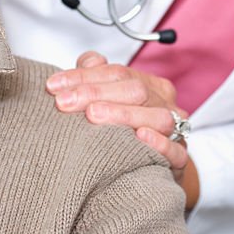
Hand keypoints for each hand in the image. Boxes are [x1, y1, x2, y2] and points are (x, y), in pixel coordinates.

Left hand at [47, 51, 198, 208]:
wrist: (149, 172)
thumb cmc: (125, 133)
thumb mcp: (109, 100)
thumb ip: (97, 76)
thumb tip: (88, 61)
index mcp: (149, 85)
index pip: (117, 72)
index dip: (84, 76)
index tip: (53, 86)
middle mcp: (164, 104)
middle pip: (135, 90)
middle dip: (96, 92)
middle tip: (64, 102)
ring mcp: (175, 131)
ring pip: (156, 117)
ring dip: (123, 114)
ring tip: (92, 115)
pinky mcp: (180, 160)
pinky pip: (176, 151)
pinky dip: (160, 143)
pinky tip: (140, 137)